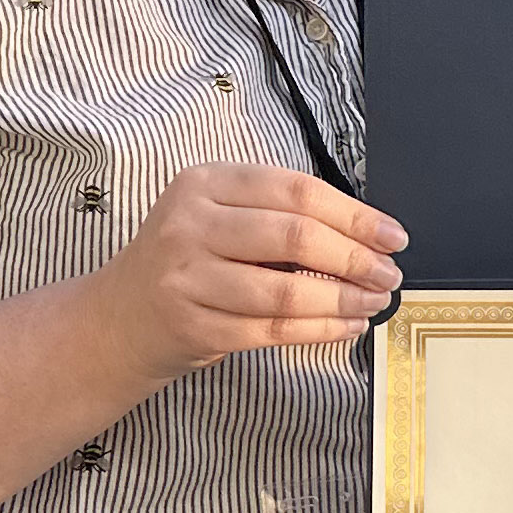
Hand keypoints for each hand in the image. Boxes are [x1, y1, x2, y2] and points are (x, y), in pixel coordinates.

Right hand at [96, 163, 402, 380]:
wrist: (119, 320)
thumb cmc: (189, 263)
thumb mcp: (220, 217)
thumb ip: (278, 215)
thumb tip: (367, 234)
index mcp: (205, 183)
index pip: (296, 191)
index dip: (354, 215)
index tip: (392, 236)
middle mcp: (191, 224)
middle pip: (295, 237)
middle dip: (355, 258)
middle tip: (389, 274)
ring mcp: (188, 277)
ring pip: (286, 290)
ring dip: (343, 299)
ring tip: (373, 302)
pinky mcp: (194, 325)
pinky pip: (273, 329)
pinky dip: (320, 329)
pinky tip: (346, 326)